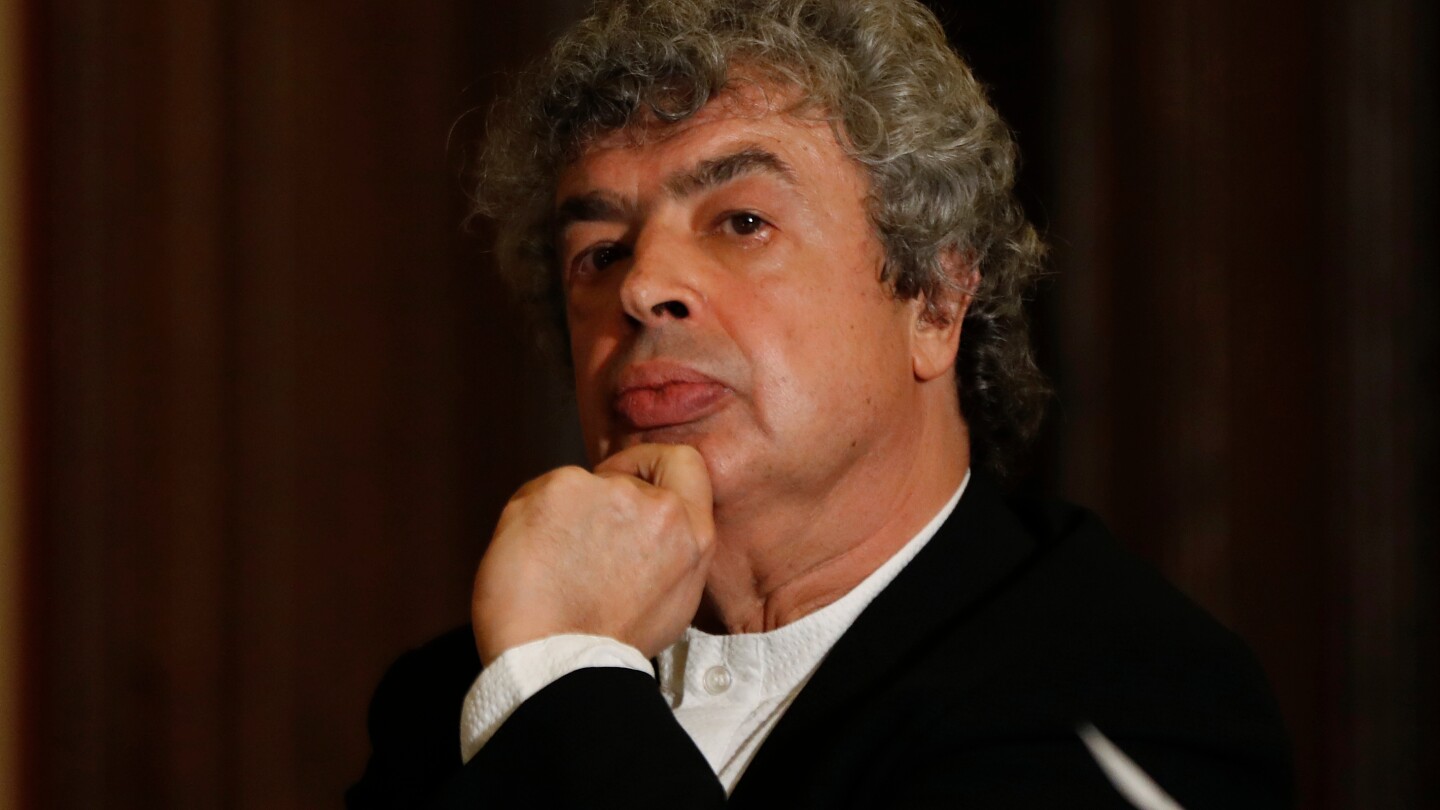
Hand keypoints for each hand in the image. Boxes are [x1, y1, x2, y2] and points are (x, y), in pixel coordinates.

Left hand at [471, 443, 715, 662]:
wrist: (556, 663)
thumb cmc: (607, 643)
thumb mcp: (675, 598)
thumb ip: (672, 547)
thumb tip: (648, 523)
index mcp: (692, 534)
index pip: (684, 462)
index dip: (651, 465)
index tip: (630, 480)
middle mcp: (658, 506)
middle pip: (621, 480)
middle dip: (600, 508)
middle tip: (579, 552)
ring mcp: (609, 492)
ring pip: (578, 485)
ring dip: (563, 517)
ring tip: (552, 565)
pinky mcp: (560, 488)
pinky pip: (538, 490)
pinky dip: (530, 518)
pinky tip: (529, 557)